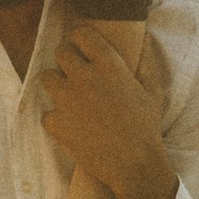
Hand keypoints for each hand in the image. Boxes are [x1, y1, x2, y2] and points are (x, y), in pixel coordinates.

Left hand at [37, 28, 176, 198]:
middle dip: (66, 60)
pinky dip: (56, 119)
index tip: (83, 48)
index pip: (82, 33)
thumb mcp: (152, 91)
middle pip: (60, 51)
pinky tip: (70, 126)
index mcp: (109, 65)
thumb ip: (146, 63)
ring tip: (70, 98)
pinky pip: (46, 113)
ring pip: (46, 77)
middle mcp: (84, 77)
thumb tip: (146, 40)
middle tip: (75, 74)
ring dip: (56, 85)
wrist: (134, 165)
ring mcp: (67, 100)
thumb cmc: (146, 128)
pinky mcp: (56, 123)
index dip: (81, 40)